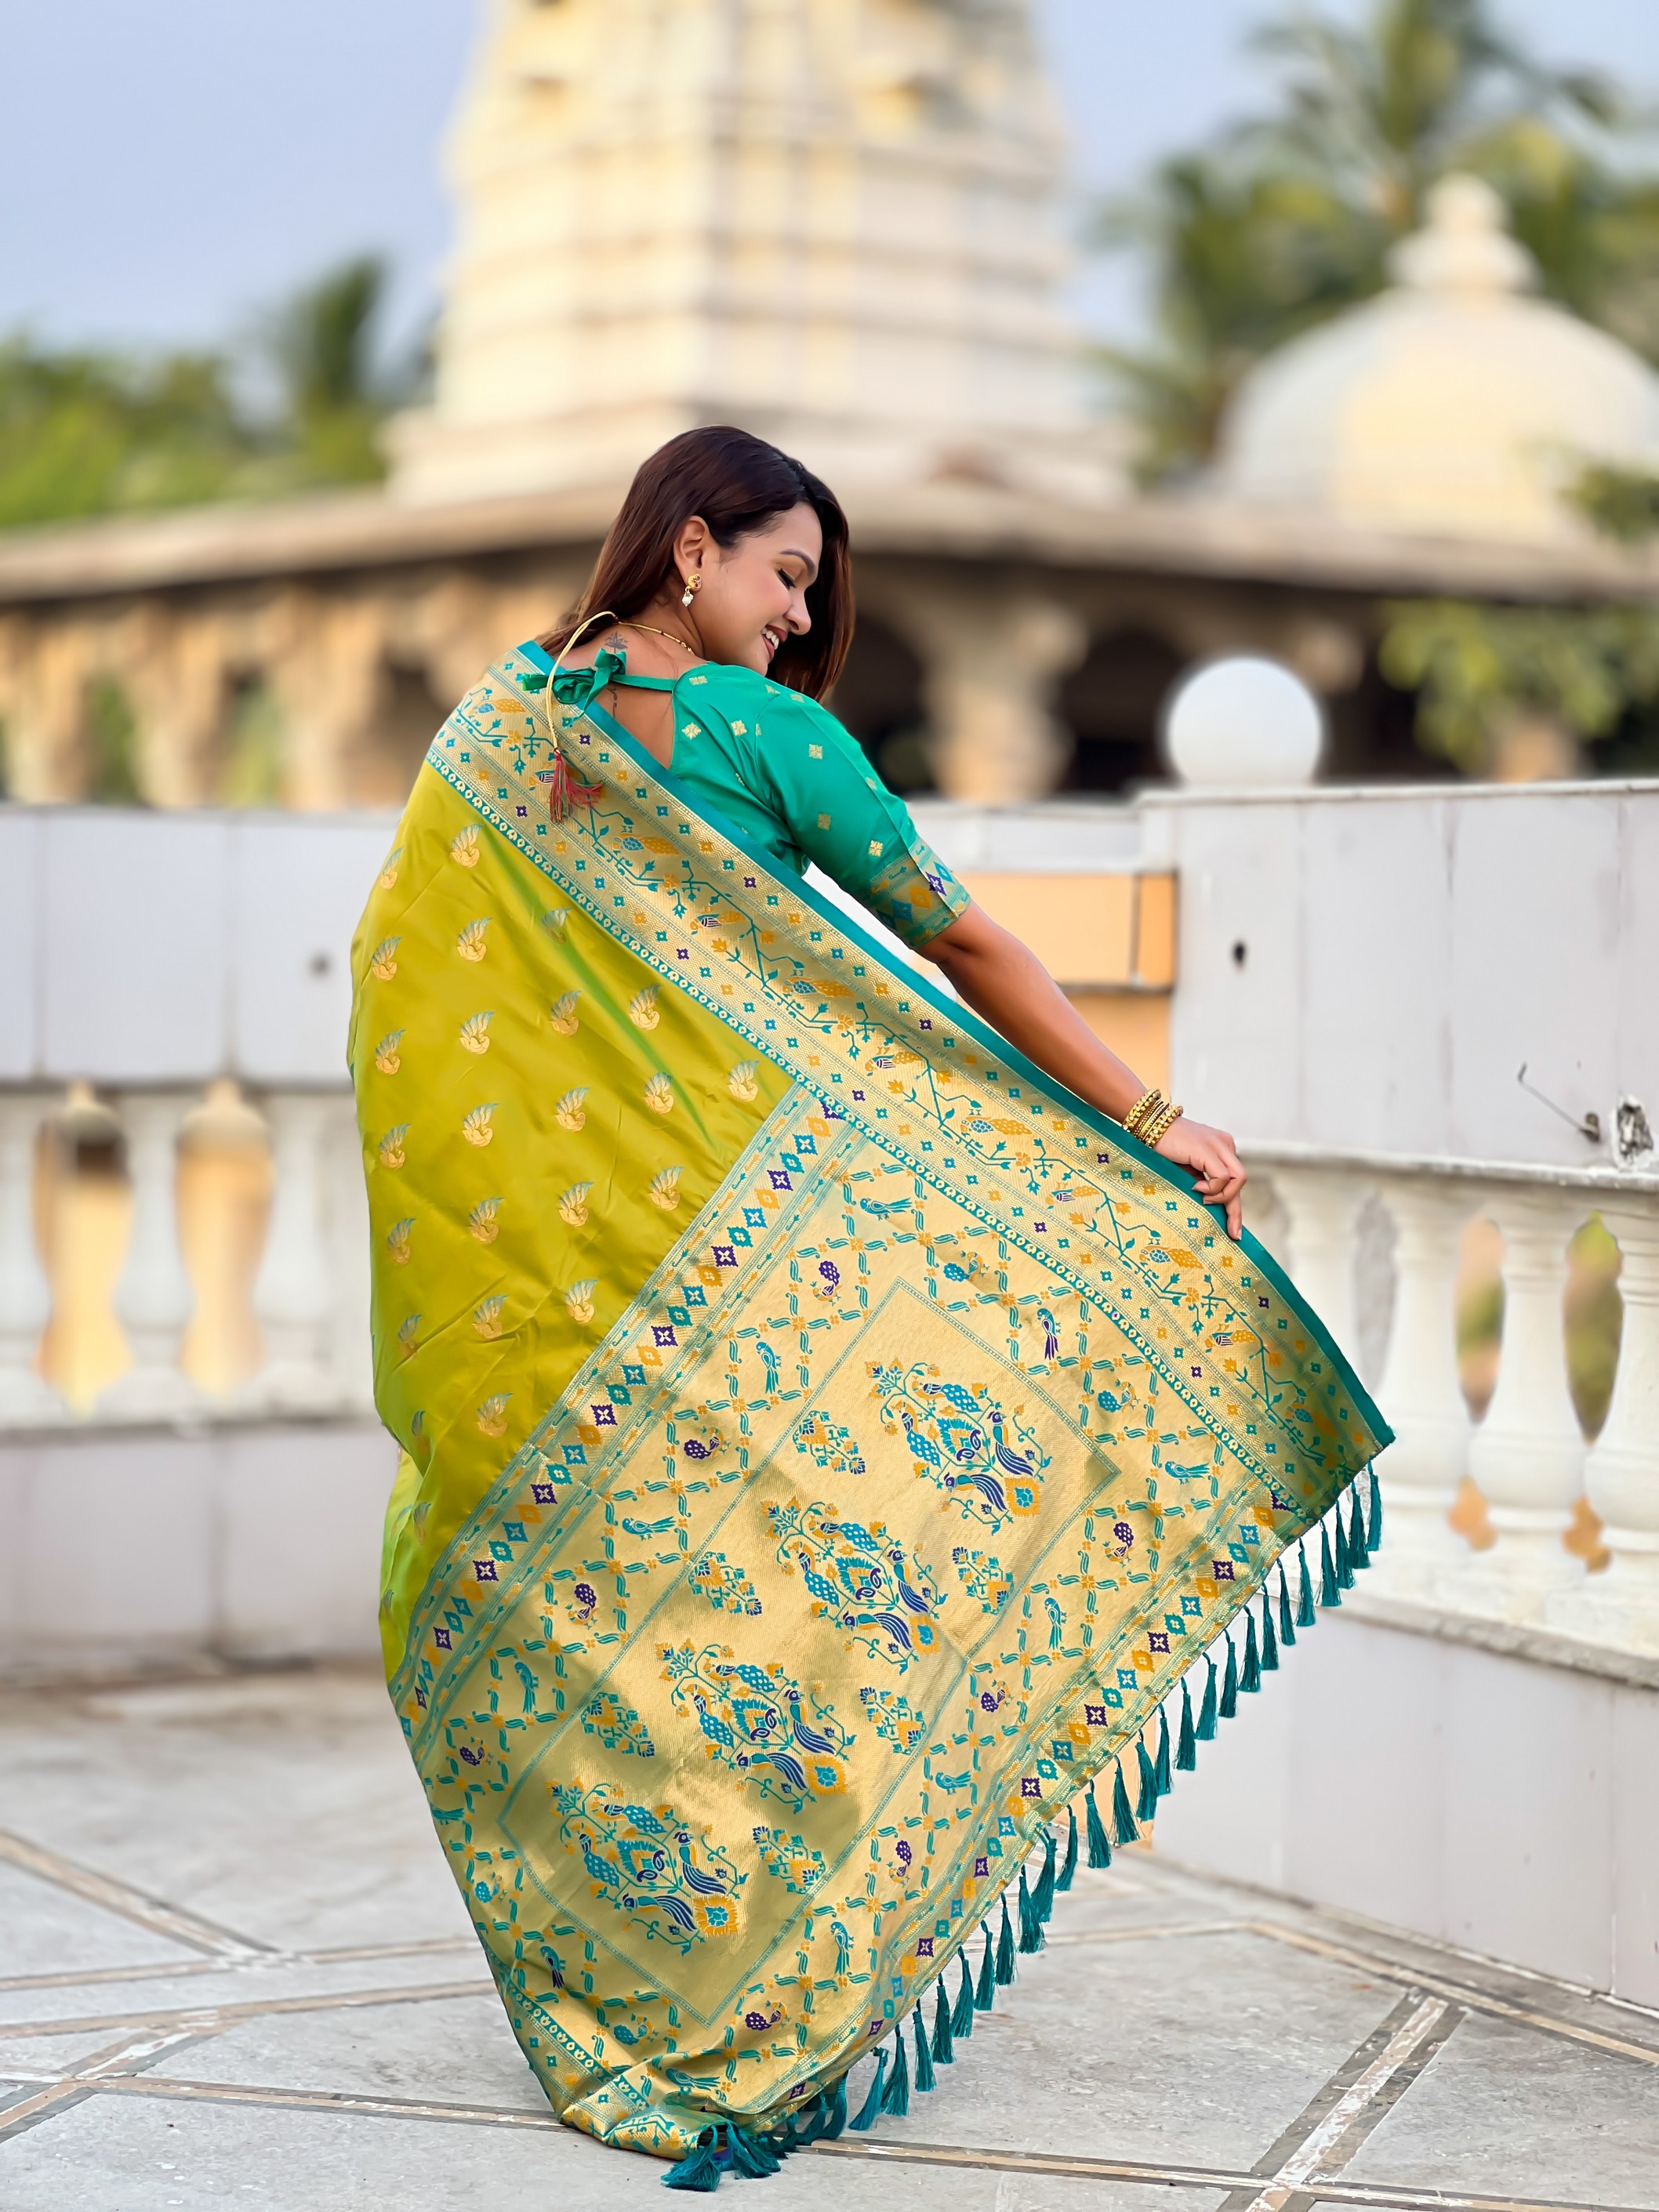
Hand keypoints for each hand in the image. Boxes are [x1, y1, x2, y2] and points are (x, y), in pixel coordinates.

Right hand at [1154, 1116, 1246, 1239]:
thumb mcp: (1188, 1169)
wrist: (1149, 1125)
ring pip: (1238, 1180)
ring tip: (1203, 1198)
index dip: (1235, 1206)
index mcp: (1222, 1148)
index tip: (1234, 1230)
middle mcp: (1225, 1145)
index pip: (1234, 1180)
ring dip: (1222, 1196)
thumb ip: (1202, 1182)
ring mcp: (1219, 1145)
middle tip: (1232, 1233)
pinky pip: (1222, 1177)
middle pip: (1240, 1181)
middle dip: (1236, 1210)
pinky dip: (1212, 1188)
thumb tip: (1210, 1207)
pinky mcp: (1208, 1149)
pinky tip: (1196, 1187)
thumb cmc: (1164, 1148)